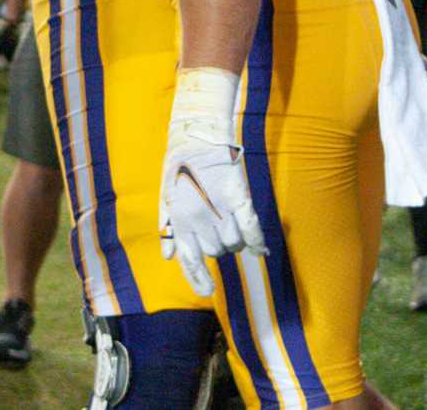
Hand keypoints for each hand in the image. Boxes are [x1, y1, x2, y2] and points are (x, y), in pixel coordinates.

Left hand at [160, 69, 264, 296]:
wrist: (197, 134)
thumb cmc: (179, 166)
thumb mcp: (165, 199)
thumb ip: (168, 229)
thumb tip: (169, 257)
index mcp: (179, 221)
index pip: (189, 262)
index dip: (198, 280)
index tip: (208, 292)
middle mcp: (199, 220)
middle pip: (216, 252)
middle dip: (219, 247)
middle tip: (219, 228)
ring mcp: (219, 209)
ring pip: (234, 244)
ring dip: (236, 241)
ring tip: (232, 224)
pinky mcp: (237, 197)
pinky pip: (251, 228)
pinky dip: (257, 241)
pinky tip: (260, 249)